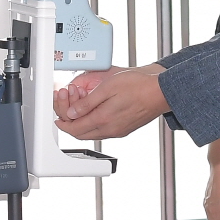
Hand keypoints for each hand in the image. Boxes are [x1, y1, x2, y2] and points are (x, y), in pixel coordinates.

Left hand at [54, 67, 168, 139]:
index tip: (57, 116)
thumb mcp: (108, 87)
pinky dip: (93, 123)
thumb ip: (88, 103)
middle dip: (70, 123)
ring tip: (79, 106)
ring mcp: (118, 131)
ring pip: (92, 133)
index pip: (75, 128)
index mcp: (104, 120)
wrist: (161, 92)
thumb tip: (72, 113)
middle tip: (65, 110)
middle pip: (81, 134)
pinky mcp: (124, 128)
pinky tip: (94, 111)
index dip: (63, 122)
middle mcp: (111, 130)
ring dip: (82, 123)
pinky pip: (103, 131)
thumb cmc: (138, 86)